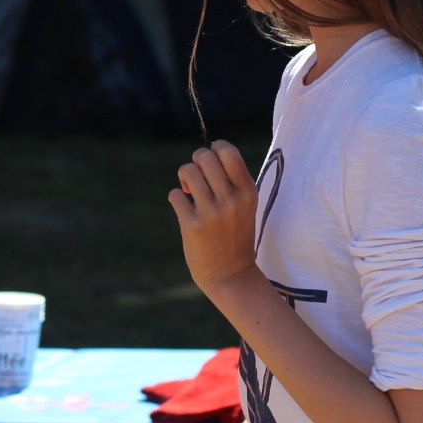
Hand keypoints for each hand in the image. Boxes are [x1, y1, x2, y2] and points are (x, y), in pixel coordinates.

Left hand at [169, 140, 259, 295]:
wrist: (231, 274)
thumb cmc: (235, 234)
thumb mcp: (245, 205)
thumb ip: (232, 180)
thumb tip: (207, 153)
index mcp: (248, 191)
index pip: (229, 151)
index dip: (215, 148)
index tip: (211, 159)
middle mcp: (231, 198)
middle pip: (204, 156)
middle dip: (196, 161)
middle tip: (197, 177)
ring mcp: (211, 212)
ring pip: (188, 171)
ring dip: (184, 177)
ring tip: (189, 191)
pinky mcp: (192, 224)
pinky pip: (175, 194)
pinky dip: (176, 197)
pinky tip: (183, 208)